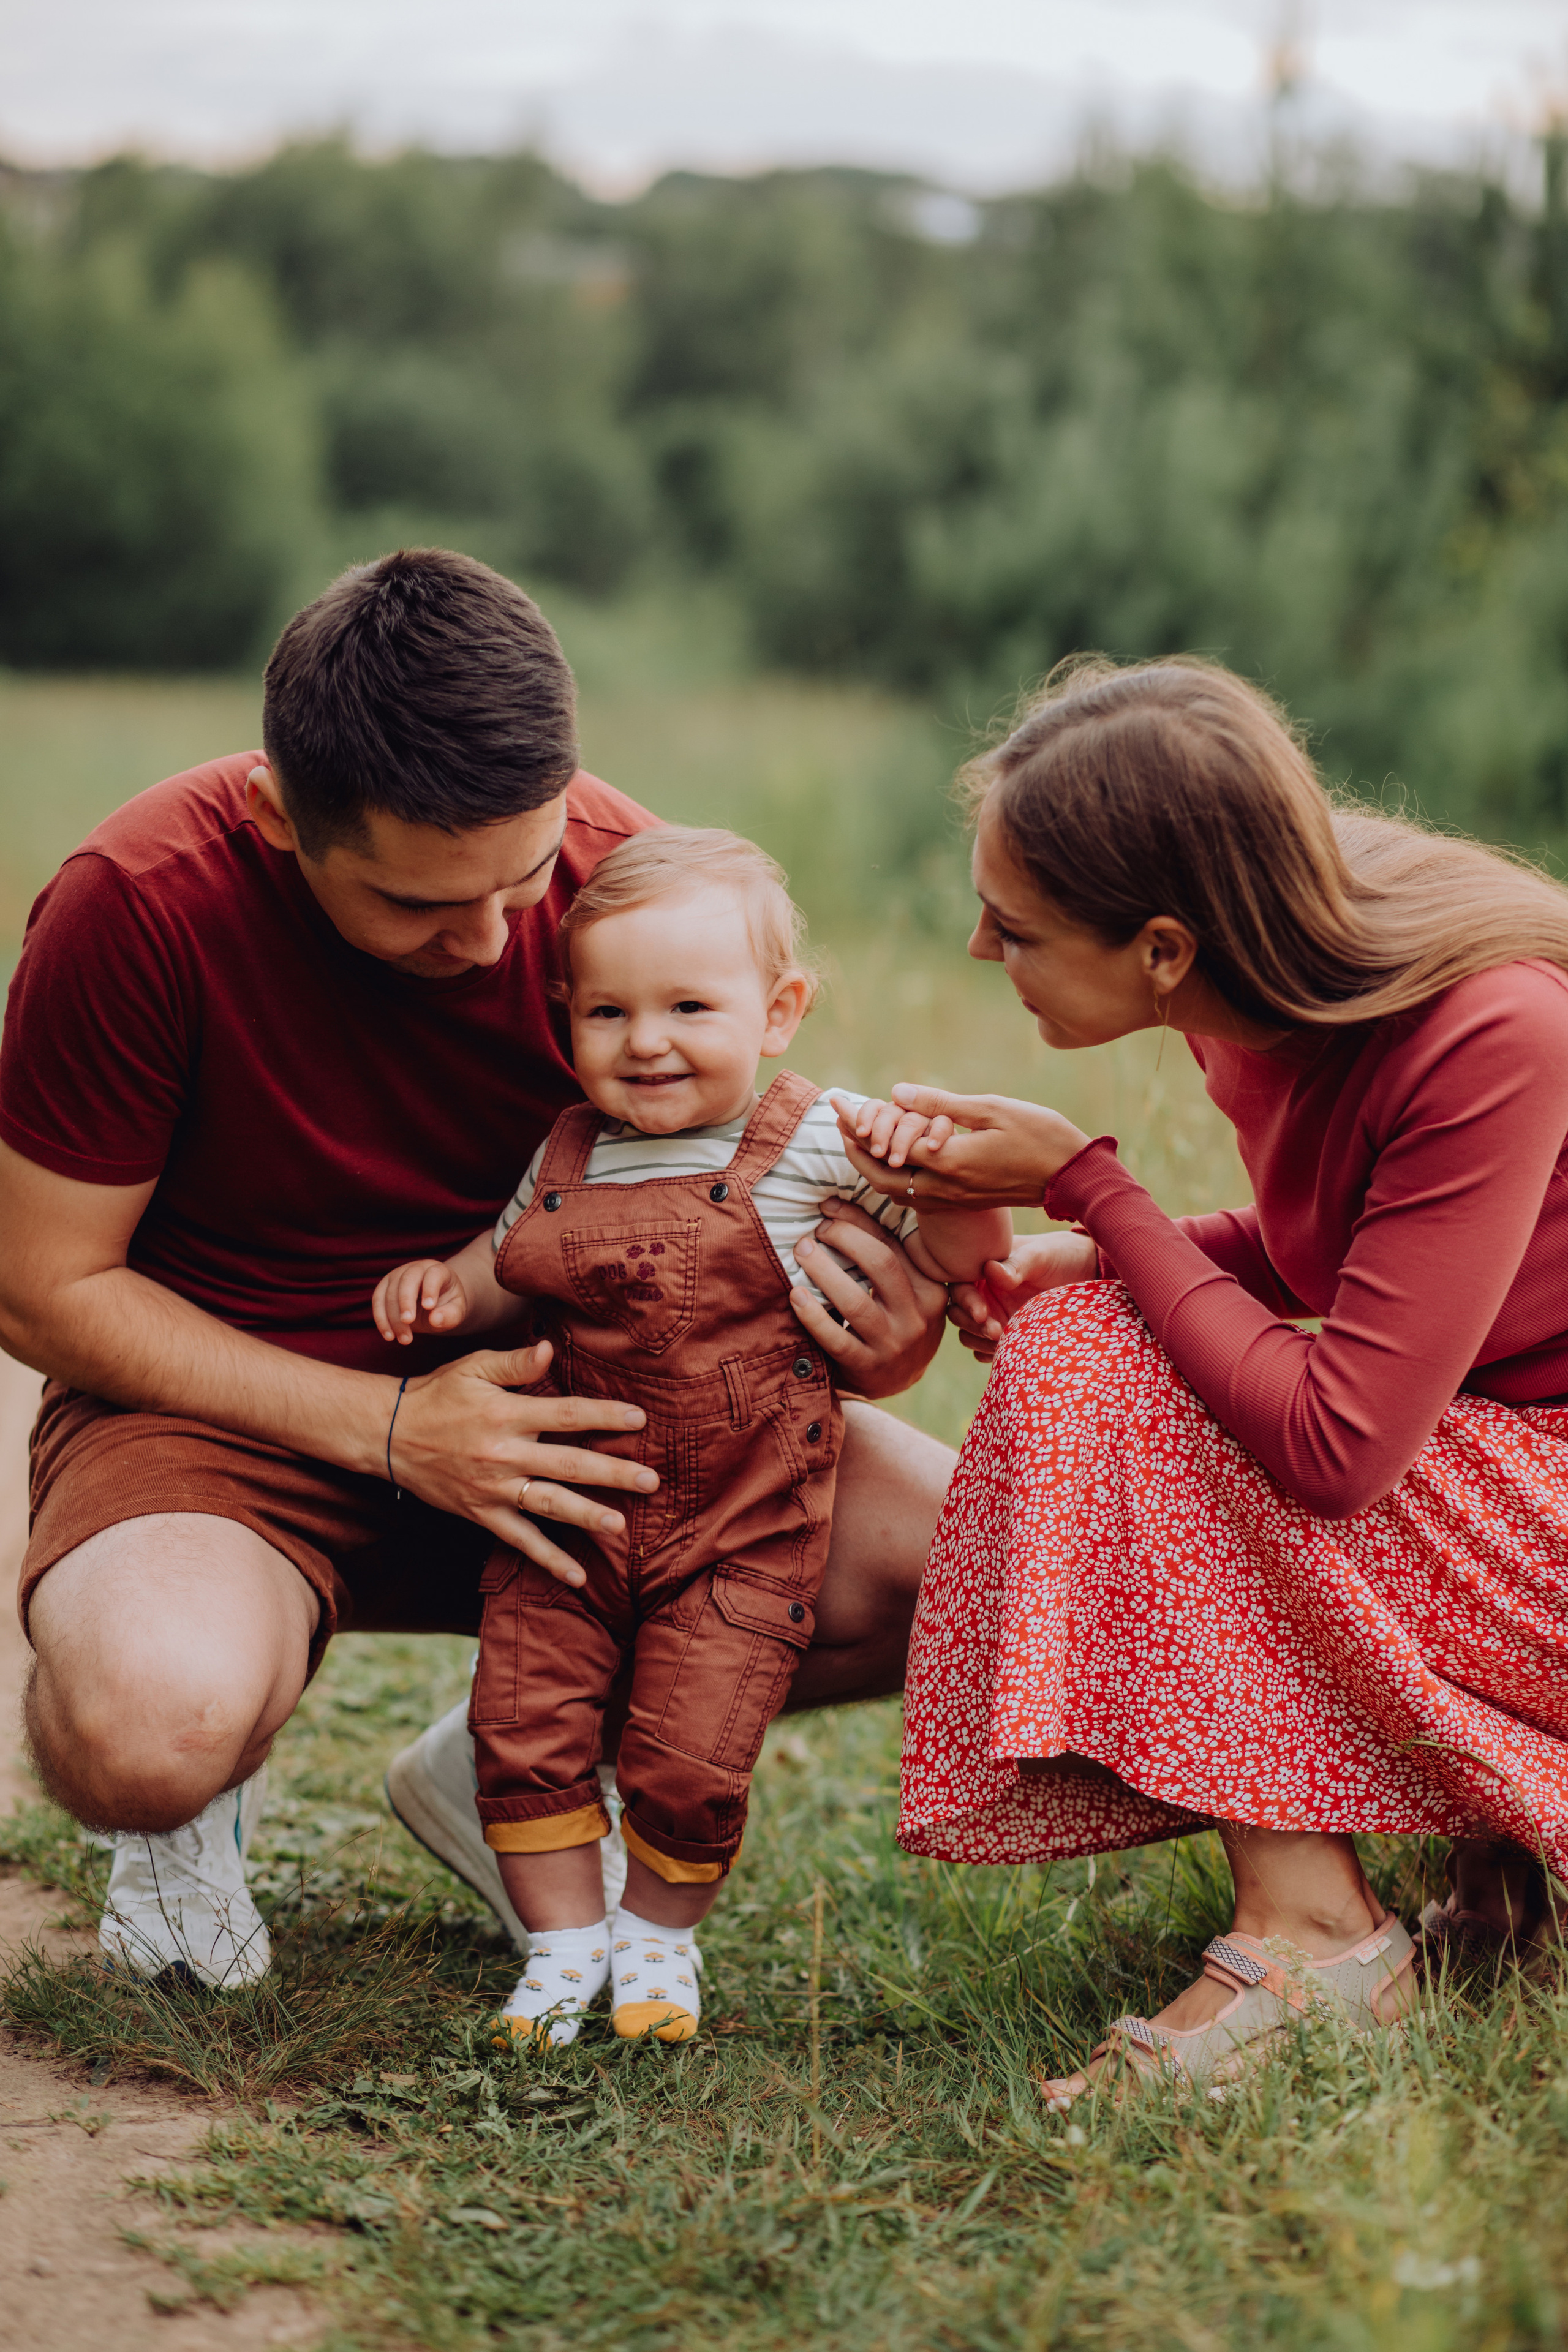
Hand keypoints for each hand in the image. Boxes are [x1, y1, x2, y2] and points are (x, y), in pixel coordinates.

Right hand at [372, 1257, 468, 1345]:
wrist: (433, 1303)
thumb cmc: (447, 1305)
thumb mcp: (456, 1311)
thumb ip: (450, 1315)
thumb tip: (435, 1319)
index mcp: (438, 1270)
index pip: (433, 1275)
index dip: (430, 1289)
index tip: (429, 1306)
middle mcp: (416, 1269)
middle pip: (407, 1280)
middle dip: (405, 1301)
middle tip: (408, 1322)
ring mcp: (398, 1275)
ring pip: (389, 1292)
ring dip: (393, 1317)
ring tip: (404, 1339)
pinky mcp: (385, 1287)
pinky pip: (378, 1301)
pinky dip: (381, 1319)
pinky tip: (389, 1336)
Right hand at [389, 1339, 658, 1586]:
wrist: (389, 1434)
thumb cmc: (438, 1394)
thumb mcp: (473, 1368)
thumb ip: (516, 1363)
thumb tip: (551, 1349)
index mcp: (506, 1414)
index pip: (565, 1415)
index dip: (604, 1417)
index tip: (640, 1420)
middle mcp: (503, 1454)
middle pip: (567, 1465)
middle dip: (612, 1474)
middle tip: (651, 1481)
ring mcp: (493, 1489)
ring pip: (548, 1506)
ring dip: (586, 1517)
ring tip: (620, 1527)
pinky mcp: (482, 1513)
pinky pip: (519, 1540)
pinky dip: (548, 1559)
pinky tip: (577, 1577)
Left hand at [789, 1199, 946, 1398]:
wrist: (899, 1381)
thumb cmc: (895, 1322)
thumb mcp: (907, 1291)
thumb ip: (888, 1257)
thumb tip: (838, 1208)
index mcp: (930, 1288)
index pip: (892, 1243)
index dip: (857, 1220)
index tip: (827, 1206)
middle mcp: (918, 1315)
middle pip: (880, 1263)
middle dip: (843, 1238)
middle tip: (814, 1232)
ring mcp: (894, 1344)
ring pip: (856, 1302)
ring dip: (823, 1271)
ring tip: (801, 1252)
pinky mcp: (869, 1368)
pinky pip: (837, 1339)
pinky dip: (813, 1316)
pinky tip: (796, 1296)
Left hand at [839, 1086, 1090, 1211]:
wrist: (1073, 1177)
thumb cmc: (1039, 1136)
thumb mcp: (991, 1109)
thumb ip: (941, 1104)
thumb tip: (897, 1093)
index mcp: (950, 1162)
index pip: (887, 1146)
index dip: (858, 1125)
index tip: (840, 1104)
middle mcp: (945, 1188)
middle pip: (880, 1177)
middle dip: (854, 1151)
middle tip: (839, 1124)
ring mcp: (954, 1200)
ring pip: (895, 1190)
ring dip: (872, 1166)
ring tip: (859, 1137)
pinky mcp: (964, 1202)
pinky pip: (915, 1195)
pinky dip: (895, 1176)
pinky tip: (894, 1156)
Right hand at [948, 1231, 1099, 1360]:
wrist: (1087, 1276)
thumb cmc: (1061, 1256)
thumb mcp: (1041, 1256)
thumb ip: (1016, 1264)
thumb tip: (989, 1270)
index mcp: (982, 1269)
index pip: (958, 1286)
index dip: (965, 1301)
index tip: (983, 1314)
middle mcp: (983, 1293)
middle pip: (957, 1314)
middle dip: (971, 1325)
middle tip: (996, 1332)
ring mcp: (993, 1316)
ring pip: (968, 1334)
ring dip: (978, 1342)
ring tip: (1002, 1343)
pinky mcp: (1005, 1335)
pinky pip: (985, 1350)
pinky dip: (989, 1354)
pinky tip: (1006, 1351)